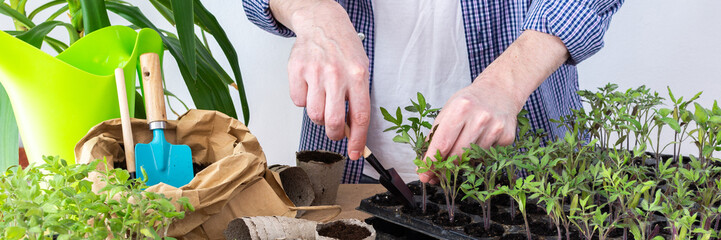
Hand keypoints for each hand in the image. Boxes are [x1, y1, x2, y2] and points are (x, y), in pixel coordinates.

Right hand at [270, 0, 370, 159]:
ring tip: (323, 101)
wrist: (322, 22)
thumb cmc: (344, 49)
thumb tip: (353, 132)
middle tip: (336, 131)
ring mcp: (314, 72)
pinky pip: (297, 102)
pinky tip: (310, 88)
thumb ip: (358, 99)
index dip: (358, 140)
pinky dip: (303, 101)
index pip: (360, 117)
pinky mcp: (296, 70)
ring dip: (319, 116)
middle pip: (333, 122)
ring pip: (314, 115)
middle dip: (334, 134)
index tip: (356, 153)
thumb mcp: (361, 70)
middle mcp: (336, 74)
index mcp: (358, 75)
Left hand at [417, 30, 569, 183]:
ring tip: (461, 149)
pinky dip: (478, 155)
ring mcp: (496, 128)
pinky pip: (487, 157)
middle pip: (457, 155)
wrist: (500, 90)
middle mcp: (480, 118)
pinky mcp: (507, 137)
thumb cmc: (469, 102)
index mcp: (460, 108)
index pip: (442, 143)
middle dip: (444, 168)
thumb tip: (425, 165)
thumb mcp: (448, 111)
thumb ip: (435, 136)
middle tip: (437, 174)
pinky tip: (479, 141)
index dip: (431, 162)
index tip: (424, 176)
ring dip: (462, 161)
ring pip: (472, 159)